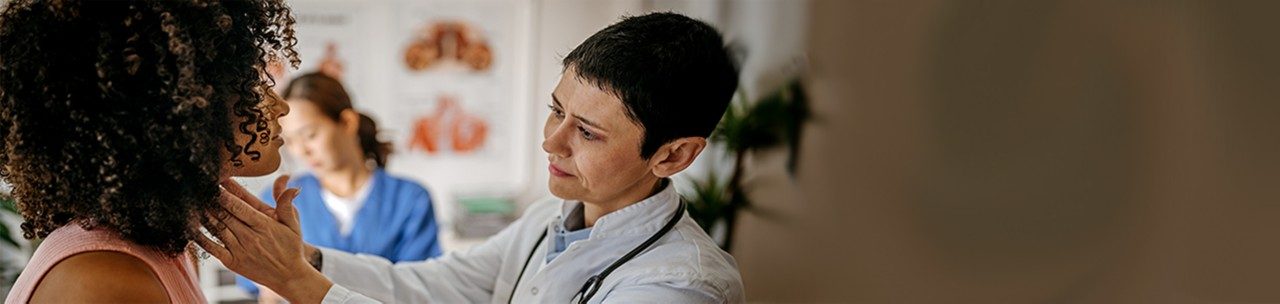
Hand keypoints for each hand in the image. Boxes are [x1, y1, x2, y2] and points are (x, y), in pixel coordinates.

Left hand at [195, 175, 331, 303]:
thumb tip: (292, 184)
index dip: (225, 193)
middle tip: (200, 188)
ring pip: (217, 228)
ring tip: (194, 202)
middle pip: (225, 215)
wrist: (288, 276)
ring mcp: (240, 250)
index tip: (215, 182)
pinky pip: (212, 247)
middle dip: (211, 200)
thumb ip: (286, 203)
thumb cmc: (291, 248)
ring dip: (204, 215)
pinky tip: (191, 227)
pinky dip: (200, 237)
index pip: (239, 206)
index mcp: (264, 225)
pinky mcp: (232, 261)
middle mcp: (250, 237)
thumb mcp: (293, 224)